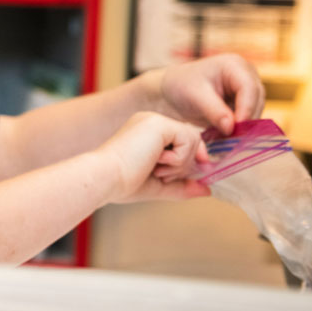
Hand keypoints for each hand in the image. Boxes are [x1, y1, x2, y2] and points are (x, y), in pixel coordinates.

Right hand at [96, 112, 211, 203]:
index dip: (189, 158)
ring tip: (158, 170)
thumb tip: (207, 190)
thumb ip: (182, 186)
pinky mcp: (158, 124)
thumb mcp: (157, 186)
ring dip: (181, 162)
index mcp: (146, 133)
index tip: (183, 175)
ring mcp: (154, 120)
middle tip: (161, 174)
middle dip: (184, 164)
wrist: (104, 178)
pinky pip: (189, 137)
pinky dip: (180, 157)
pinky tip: (158, 162)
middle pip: (191, 138)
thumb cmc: (121, 183)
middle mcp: (150, 122)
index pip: (182, 140)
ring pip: (193, 138)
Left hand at [152, 54, 263, 134]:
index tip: (236, 126)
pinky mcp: (244, 102)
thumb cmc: (181, 86)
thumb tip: (231, 127)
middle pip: (256, 100)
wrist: (173, 91)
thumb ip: (214, 111)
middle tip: (233, 137)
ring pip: (256, 110)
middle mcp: (246, 75)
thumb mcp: (195, 97)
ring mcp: (247, 89)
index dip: (246, 108)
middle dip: (246, 119)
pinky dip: (240, 127)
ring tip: (228, 138)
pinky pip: (249, 117)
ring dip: (244, 125)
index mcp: (234, 65)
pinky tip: (228, 136)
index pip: (249, 87)